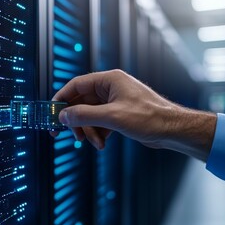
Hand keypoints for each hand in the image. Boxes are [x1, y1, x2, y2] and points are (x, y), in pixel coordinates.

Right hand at [51, 69, 216, 160]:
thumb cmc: (149, 117)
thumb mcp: (112, 117)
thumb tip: (63, 116)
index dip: (62, 99)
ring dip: (89, 131)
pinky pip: (99, 122)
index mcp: (109, 80)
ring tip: (96, 143)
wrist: (172, 130)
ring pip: (90, 115)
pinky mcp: (119, 114)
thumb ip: (84, 115)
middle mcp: (110, 89)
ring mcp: (115, 102)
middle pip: (81, 103)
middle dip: (77, 121)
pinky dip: (98, 133)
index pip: (76, 85)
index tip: (51, 113)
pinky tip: (102, 143)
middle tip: (72, 135)